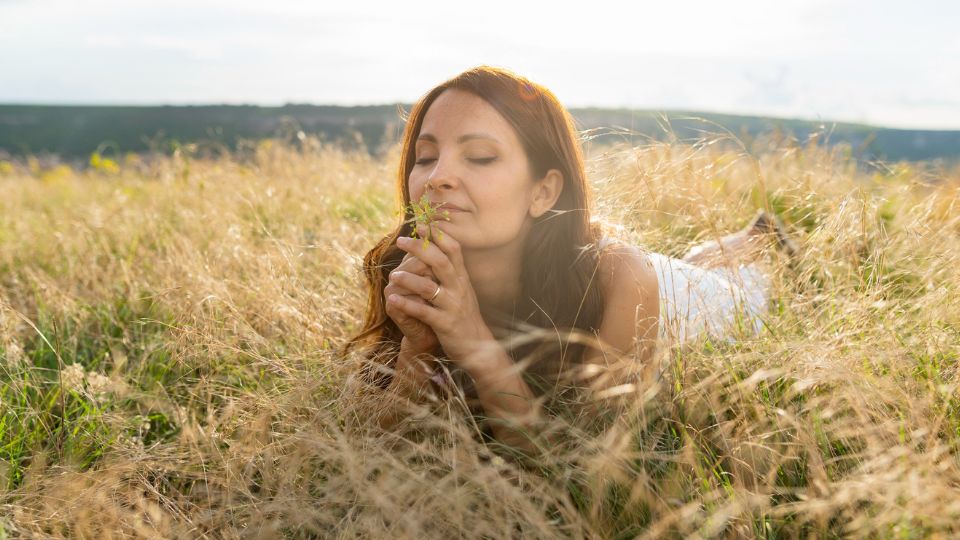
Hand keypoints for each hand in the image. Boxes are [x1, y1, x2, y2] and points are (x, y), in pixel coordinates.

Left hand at [388, 222, 495, 371]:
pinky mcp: (445, 324)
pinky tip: (392, 300)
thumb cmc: (463, 314)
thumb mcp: (461, 289)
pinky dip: (406, 305)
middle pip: (440, 262)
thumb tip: (437, 247)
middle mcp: (458, 288)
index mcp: (462, 277)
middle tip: (401, 241)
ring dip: (409, 279)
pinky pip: (423, 312)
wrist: (478, 345)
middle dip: (420, 249)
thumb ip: (450, 270)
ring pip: (429, 287)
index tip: (421, 224)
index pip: (453, 249)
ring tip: (393, 275)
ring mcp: (452, 306)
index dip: (437, 235)